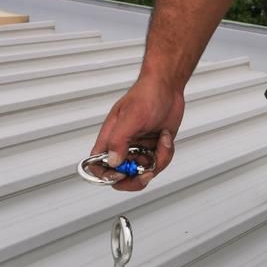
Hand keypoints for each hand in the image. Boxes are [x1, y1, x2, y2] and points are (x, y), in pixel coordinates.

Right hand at [90, 76, 184, 191]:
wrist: (168, 87)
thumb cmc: (146, 95)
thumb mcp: (131, 117)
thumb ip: (119, 140)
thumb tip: (113, 162)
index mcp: (110, 138)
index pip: (98, 165)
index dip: (106, 176)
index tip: (120, 174)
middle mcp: (123, 146)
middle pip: (121, 176)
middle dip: (135, 178)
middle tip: (146, 171)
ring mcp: (139, 148)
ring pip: (143, 172)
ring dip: (157, 161)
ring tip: (162, 141)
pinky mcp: (153, 148)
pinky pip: (158, 163)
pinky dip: (165, 153)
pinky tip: (165, 137)